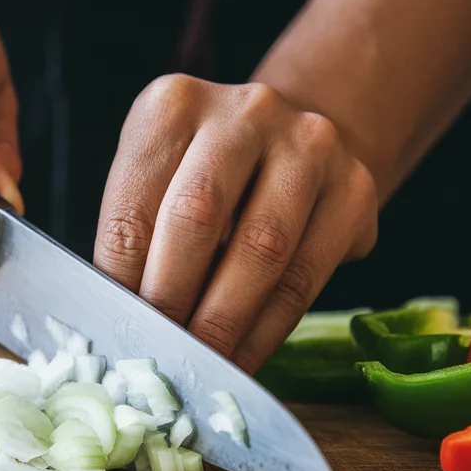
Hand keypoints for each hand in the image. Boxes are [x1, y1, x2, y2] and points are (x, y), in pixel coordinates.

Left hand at [94, 75, 377, 372]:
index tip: (116, 330)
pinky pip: (306, 276)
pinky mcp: (354, 190)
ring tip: (198, 365)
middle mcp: (246, 111)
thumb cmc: (204, 174)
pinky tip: (242, 359)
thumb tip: (117, 321)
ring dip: (223, 322)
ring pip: (261, 250)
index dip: (121, 279)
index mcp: (174, 105)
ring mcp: (310, 145)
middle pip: (199, 217)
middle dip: (172, 299)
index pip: (135, 204)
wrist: (293, 143)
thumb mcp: (156, 180)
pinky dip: (267, 331)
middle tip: (157, 355)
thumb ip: (136, 237)